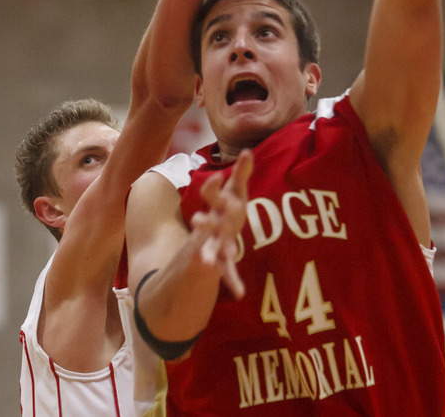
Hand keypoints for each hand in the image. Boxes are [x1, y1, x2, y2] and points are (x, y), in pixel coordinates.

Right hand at [190, 149, 252, 298]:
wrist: (216, 231)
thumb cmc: (228, 206)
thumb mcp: (235, 189)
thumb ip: (241, 172)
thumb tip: (247, 151)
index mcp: (216, 204)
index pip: (210, 193)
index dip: (213, 185)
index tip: (218, 175)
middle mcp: (212, 223)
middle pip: (207, 222)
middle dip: (203, 222)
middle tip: (196, 220)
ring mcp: (216, 241)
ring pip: (210, 248)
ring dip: (208, 254)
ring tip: (206, 263)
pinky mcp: (223, 258)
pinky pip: (227, 271)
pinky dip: (233, 281)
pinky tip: (240, 293)